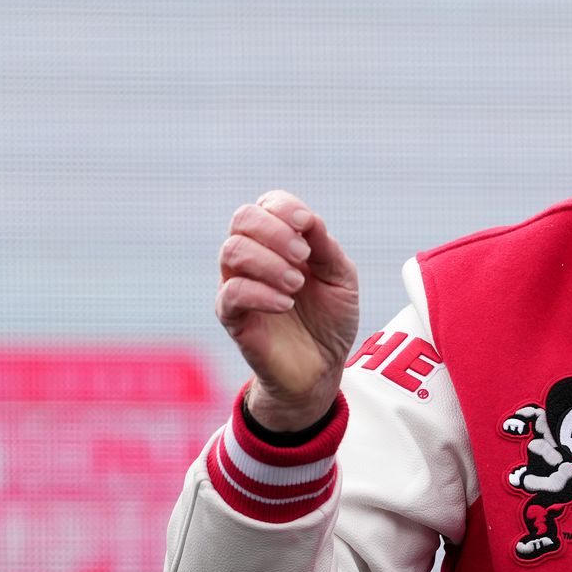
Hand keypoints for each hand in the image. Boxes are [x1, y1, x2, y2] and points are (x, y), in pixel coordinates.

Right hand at [215, 190, 359, 430]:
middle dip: (275, 230)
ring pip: (232, 251)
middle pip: (243, 218)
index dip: (284, 208)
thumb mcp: (340, 278)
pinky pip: (231, 294)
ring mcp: (238, 285)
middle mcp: (253, 257)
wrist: (322, 367)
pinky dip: (260, 293)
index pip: (267, 204)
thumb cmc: (330, 319)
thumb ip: (325, 247)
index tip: (307, 226)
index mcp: (279, 241)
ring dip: (269, 262)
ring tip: (296, 285)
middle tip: (303, 257)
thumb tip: (308, 219)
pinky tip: (285, 304)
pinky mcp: (232, 317)